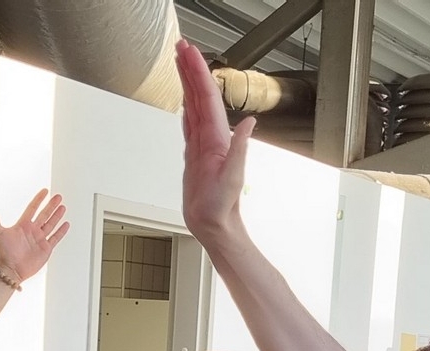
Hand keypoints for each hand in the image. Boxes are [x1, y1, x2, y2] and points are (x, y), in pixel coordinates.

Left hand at [0, 190, 69, 283]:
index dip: (39, 200)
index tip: (45, 191)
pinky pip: (55, 238)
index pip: (32, 208)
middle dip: (51, 205)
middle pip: (44, 215)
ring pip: (51, 224)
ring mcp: (40, 240)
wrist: (11, 269)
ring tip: (63, 207)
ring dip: (57, 215)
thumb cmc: (3, 252)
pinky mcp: (46, 249)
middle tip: (58, 196)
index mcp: (23, 225)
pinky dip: (61, 231)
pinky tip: (65, 224)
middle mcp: (32, 231)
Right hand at [177, 39, 253, 244]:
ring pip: (193, 104)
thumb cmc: (222, 206)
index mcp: (218, 137)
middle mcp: (211, 136)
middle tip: (181, 47)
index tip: (189, 53)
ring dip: (187, 82)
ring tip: (180, 62)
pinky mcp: (195, 154)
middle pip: (199, 94)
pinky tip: (183, 98)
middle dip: (191, 69)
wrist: (215, 224)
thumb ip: (240, 149)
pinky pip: (188, 123)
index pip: (206, 97)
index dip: (197, 72)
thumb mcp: (233, 177)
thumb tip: (249, 124)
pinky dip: (185, 106)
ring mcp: (203, 144)